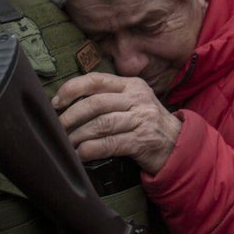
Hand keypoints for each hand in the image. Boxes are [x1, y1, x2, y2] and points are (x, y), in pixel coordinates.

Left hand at [52, 72, 181, 174]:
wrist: (177, 144)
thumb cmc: (146, 122)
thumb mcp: (133, 101)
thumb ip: (108, 97)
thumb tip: (68, 103)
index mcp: (131, 85)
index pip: (97, 79)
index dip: (72, 89)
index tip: (56, 102)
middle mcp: (137, 98)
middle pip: (96, 103)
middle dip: (71, 116)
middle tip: (57, 128)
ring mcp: (141, 119)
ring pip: (101, 124)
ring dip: (78, 135)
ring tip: (66, 144)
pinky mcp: (142, 140)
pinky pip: (110, 143)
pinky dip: (91, 149)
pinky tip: (80, 154)